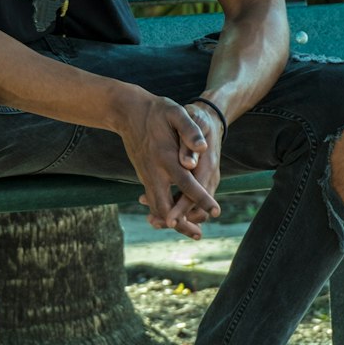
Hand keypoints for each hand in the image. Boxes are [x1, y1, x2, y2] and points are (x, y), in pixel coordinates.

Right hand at [116, 91, 218, 240]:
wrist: (128, 112)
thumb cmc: (156, 111)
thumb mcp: (175, 112)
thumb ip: (189, 130)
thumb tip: (203, 147)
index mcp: (165, 158)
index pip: (186, 184)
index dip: (201, 199)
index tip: (216, 211)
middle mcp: (154, 172)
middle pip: (166, 207)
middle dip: (183, 223)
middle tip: (199, 234)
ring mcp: (147, 176)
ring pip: (157, 208)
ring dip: (173, 222)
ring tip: (192, 232)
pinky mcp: (144, 177)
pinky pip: (153, 202)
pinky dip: (163, 214)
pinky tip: (174, 220)